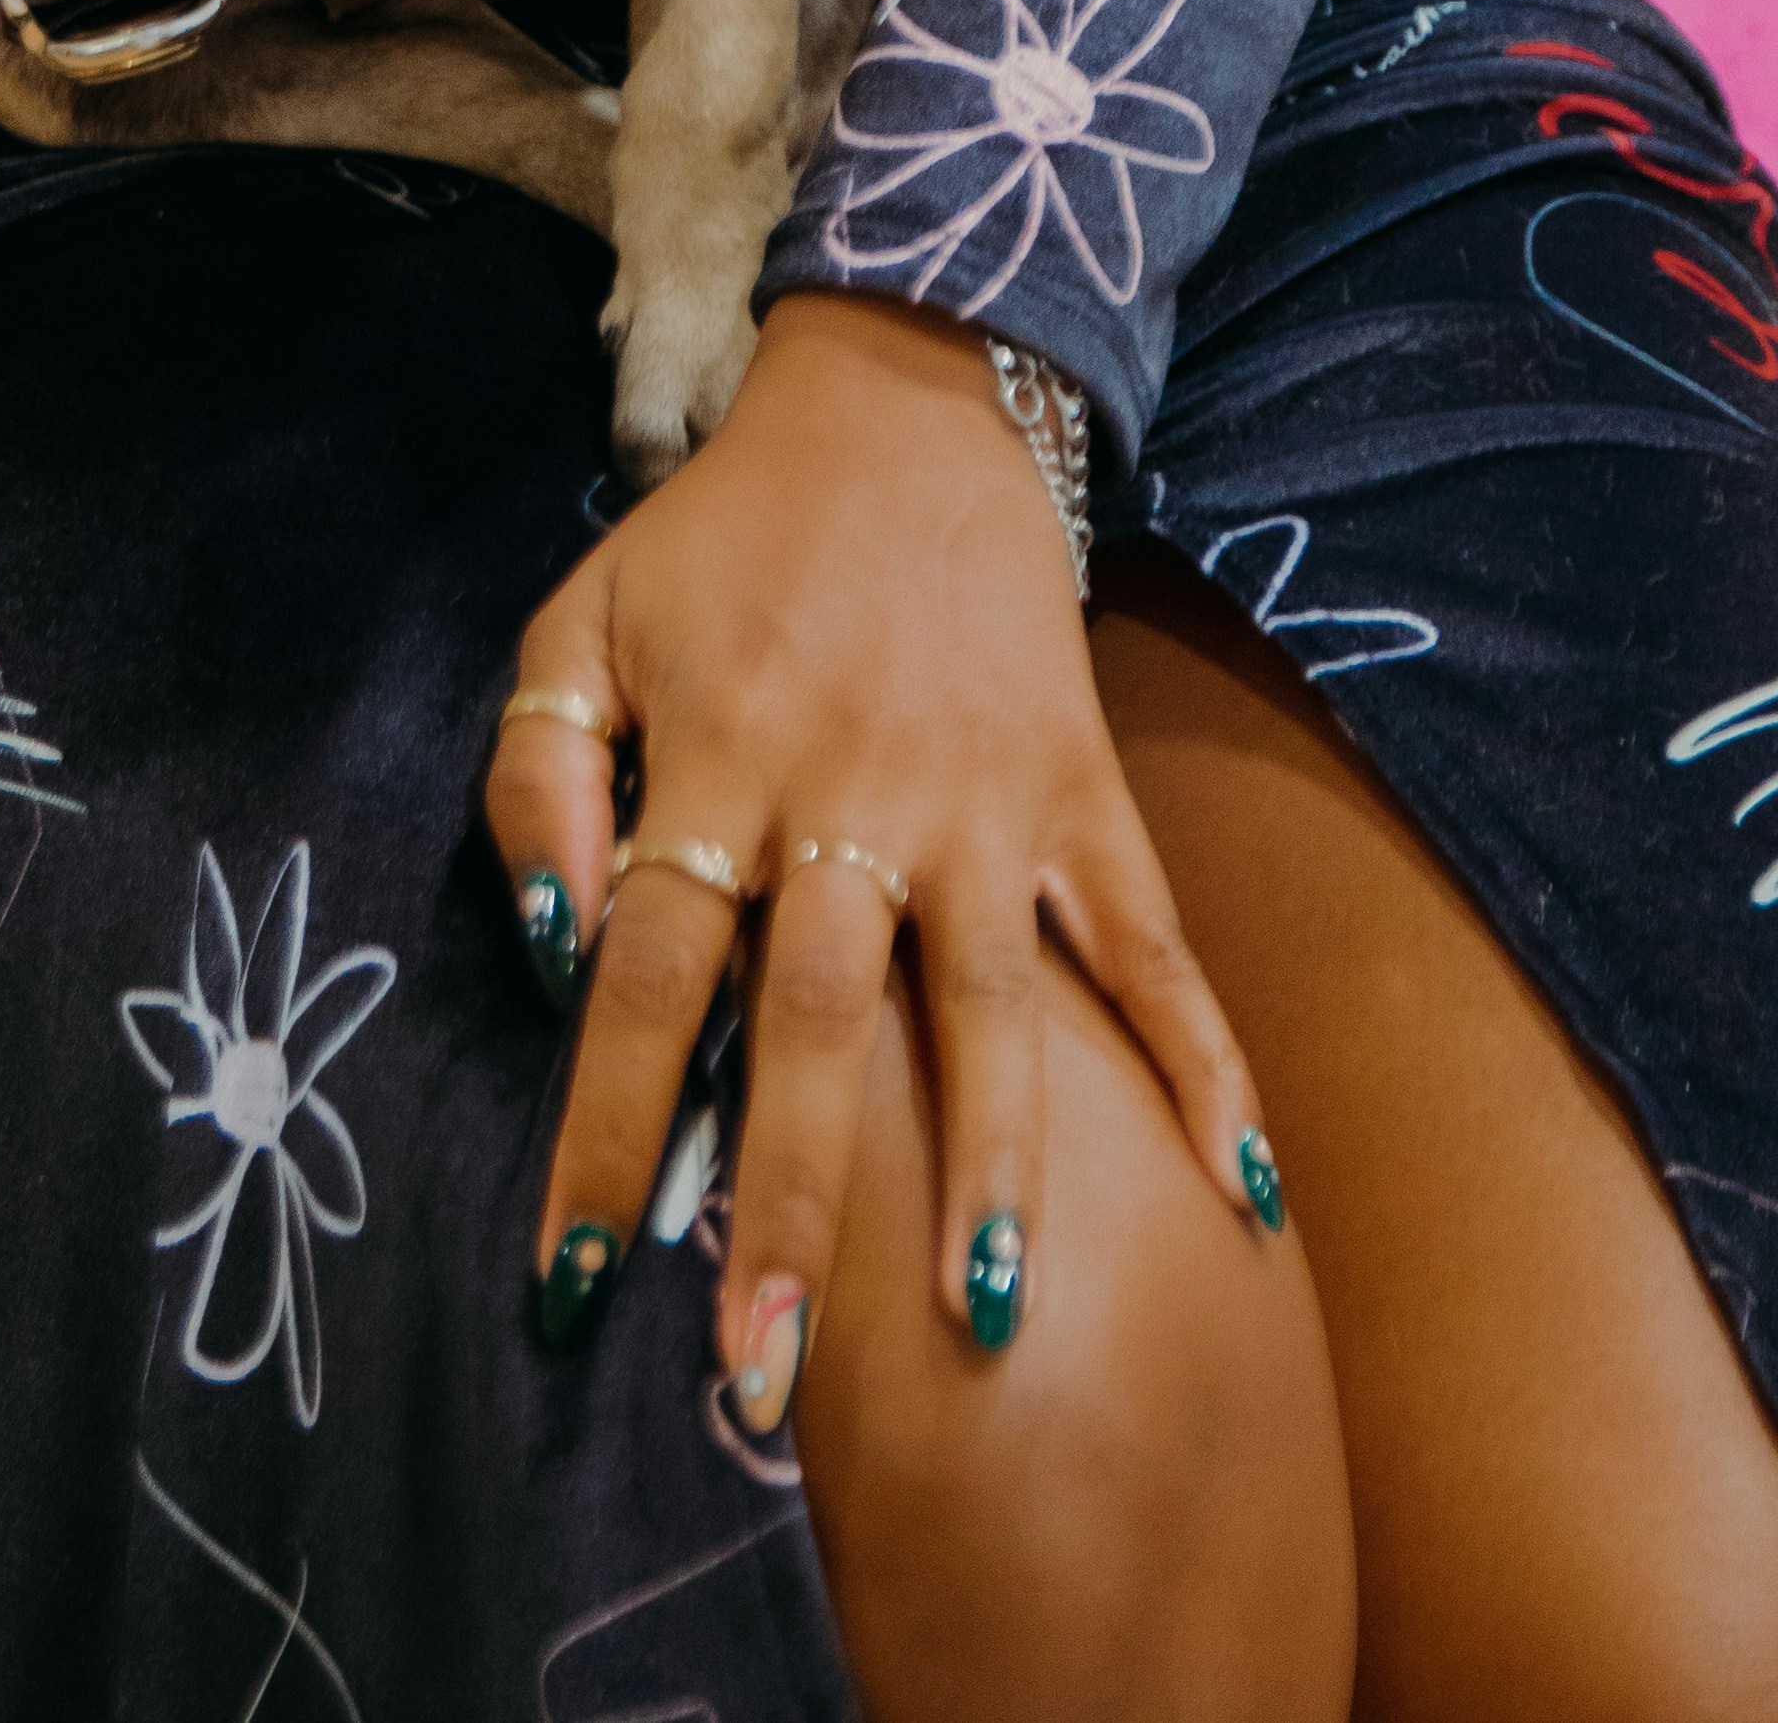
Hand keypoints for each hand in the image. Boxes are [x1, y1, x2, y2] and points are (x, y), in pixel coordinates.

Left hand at [484, 293, 1276, 1423]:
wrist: (904, 400)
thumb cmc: (720, 541)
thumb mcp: (579, 623)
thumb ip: (536, 781)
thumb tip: (547, 954)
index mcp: (717, 757)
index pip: (642, 975)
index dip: (600, 1130)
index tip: (569, 1284)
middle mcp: (854, 790)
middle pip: (817, 1019)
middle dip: (789, 1204)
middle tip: (761, 1378)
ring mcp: (987, 797)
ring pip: (993, 1004)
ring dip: (993, 1166)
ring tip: (989, 1324)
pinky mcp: (1084, 788)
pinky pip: (1150, 943)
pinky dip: (1205, 1063)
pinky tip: (1241, 1192)